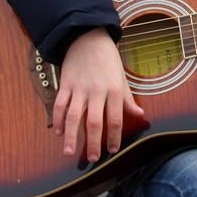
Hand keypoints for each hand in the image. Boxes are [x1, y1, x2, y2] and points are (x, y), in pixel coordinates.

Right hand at [52, 28, 145, 162]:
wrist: (88, 37)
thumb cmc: (108, 59)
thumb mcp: (122, 77)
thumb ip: (128, 99)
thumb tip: (139, 114)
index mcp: (114, 90)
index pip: (116, 119)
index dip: (114, 137)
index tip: (112, 150)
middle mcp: (97, 91)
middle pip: (94, 122)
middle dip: (92, 143)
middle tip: (91, 158)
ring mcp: (79, 88)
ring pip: (73, 117)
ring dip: (70, 136)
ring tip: (68, 152)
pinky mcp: (65, 84)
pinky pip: (60, 105)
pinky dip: (57, 120)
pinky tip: (58, 131)